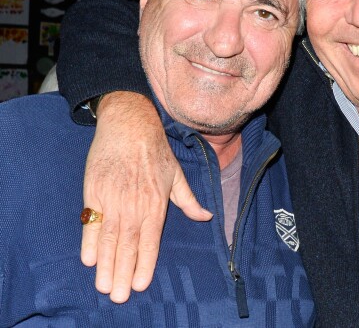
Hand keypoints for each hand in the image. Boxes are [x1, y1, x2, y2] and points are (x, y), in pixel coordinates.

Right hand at [81, 91, 211, 302]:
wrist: (130, 127)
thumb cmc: (156, 151)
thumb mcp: (177, 174)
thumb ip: (188, 200)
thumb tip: (205, 217)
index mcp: (157, 204)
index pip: (150, 242)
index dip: (144, 265)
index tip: (139, 285)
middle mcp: (136, 206)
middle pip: (128, 246)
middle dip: (122, 273)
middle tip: (117, 296)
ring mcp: (113, 199)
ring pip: (109, 239)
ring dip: (105, 264)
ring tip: (103, 286)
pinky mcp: (94, 191)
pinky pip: (91, 222)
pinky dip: (89, 241)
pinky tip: (88, 259)